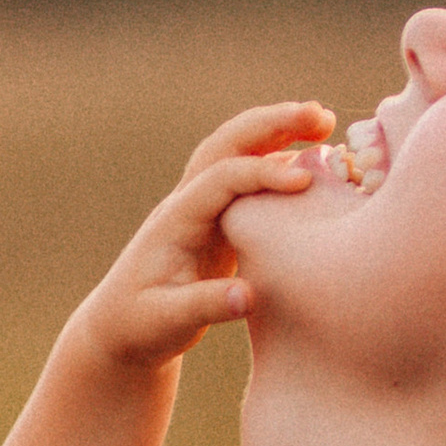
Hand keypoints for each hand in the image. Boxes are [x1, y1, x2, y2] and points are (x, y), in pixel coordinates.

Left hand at [68, 100, 332, 371]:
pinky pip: (249, 180)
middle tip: (323, 116)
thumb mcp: (167, 323)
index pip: (219, 178)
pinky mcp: (219, 220)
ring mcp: (203, 208)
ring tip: (325, 123)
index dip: (261, 174)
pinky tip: (315, 162)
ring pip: (238, 153)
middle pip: (227, 144)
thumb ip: (205, 307)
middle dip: (273, 124)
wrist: (120, 328)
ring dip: (278, 132)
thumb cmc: (140, 327)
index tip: (304, 182)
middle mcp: (188, 204)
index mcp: (175, 221)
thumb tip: (248, 296)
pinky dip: (280, 163)